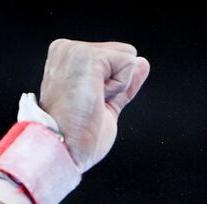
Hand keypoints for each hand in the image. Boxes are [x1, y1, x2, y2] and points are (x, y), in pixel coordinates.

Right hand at [39, 39, 149, 173]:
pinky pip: (127, 62)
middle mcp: (67, 50)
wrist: (63, 150)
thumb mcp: (106, 105)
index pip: (114, 59)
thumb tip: (143, 63)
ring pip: (127, 57)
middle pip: (123, 54)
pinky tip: (94, 98)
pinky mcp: (86, 55)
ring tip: (89, 102)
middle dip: (116, 85)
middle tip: (90, 106)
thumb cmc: (77, 138)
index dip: (113, 88)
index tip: (88, 106)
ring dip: (117, 88)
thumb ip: (122, 83)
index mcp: (67, 60)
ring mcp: (74, 50)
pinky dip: (119, 87)